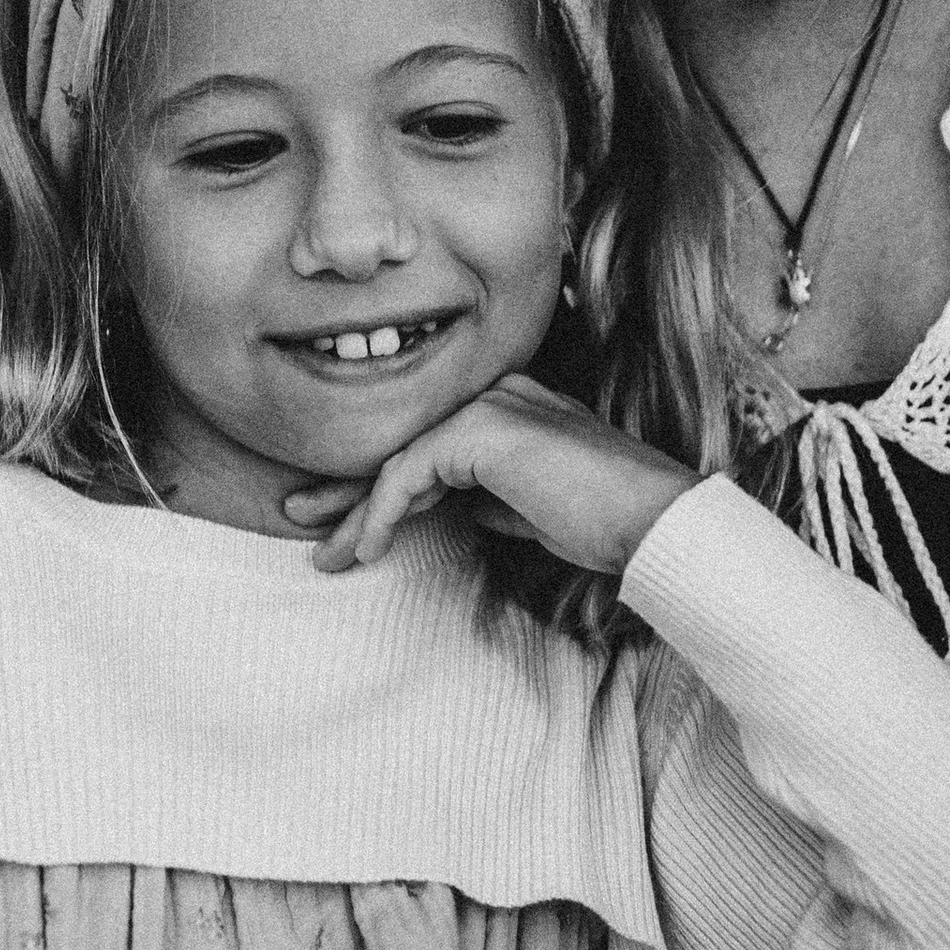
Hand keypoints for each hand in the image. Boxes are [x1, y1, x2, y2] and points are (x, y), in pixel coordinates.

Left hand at [287, 377, 697, 580]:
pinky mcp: (483, 430)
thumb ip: (489, 496)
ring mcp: (490, 405)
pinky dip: (383, 514)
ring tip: (324, 556)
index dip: (379, 481)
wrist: (651, 523)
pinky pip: (410, 473)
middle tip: (298, 516)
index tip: (340, 520)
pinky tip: (368, 550)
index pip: (429, 441)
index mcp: (509, 404)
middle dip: (347, 486)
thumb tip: (449, 508)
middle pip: (404, 442)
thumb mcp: (532, 508)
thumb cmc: (605, 523)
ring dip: (357, 514)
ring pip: (399, 461)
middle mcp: (496, 393)